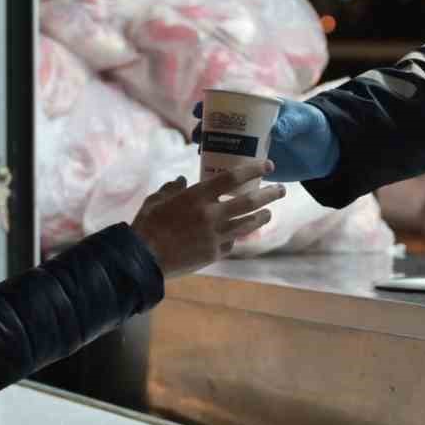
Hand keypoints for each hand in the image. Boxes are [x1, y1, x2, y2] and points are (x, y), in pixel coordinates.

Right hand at [130, 161, 284, 278]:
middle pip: (250, 203)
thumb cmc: (147, 225)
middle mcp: (211, 215)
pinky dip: (235, 237)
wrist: (143, 259)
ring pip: (247, 225)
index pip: (233, 178)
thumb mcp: (156, 200)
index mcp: (197, 197)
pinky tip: (236, 235)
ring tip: (269, 213)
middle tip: (281, 190)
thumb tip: (181, 181)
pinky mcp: (213, 254)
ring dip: (261, 217)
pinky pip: (231, 243)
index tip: (268, 166)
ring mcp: (215, 236)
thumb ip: (171, 188)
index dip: (253, 170)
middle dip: (269, 195)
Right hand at [190, 99, 338, 182]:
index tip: (198, 111)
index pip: (228, 103)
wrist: (326, 151)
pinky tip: (212, 175)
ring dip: (208, 149)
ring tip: (200, 155)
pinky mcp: (255, 165)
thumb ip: (292, 123)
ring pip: (222, 146)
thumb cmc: (314, 127)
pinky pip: (235, 166)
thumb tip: (276, 131)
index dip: (210, 105)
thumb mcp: (304, 121)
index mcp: (257, 109)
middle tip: (196, 137)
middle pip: (218, 126)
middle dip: (203, 129)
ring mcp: (250, 146)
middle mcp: (249, 127)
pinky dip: (223, 169)